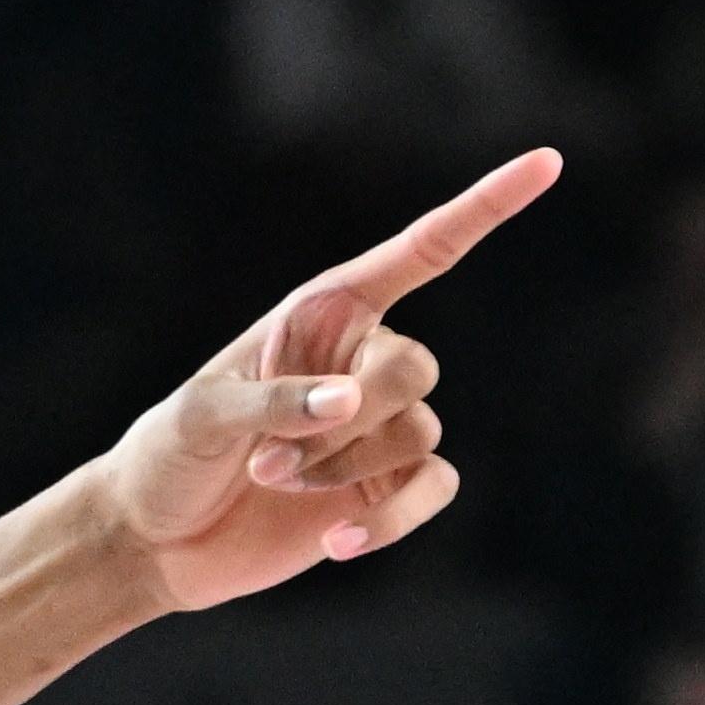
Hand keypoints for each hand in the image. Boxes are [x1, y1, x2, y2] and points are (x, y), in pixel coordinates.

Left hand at [100, 148, 557, 610]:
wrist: (158, 539)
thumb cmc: (170, 455)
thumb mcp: (200, 415)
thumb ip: (272, 401)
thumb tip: (348, 402)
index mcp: (324, 314)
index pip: (420, 252)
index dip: (484, 207)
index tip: (547, 163)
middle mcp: (363, 362)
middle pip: (416, 367)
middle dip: (355, 417)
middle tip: (273, 456)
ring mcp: (381, 427)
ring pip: (420, 432)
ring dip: (346, 466)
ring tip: (273, 482)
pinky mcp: (387, 488)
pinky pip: (432, 489)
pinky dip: (392, 518)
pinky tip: (339, 540)